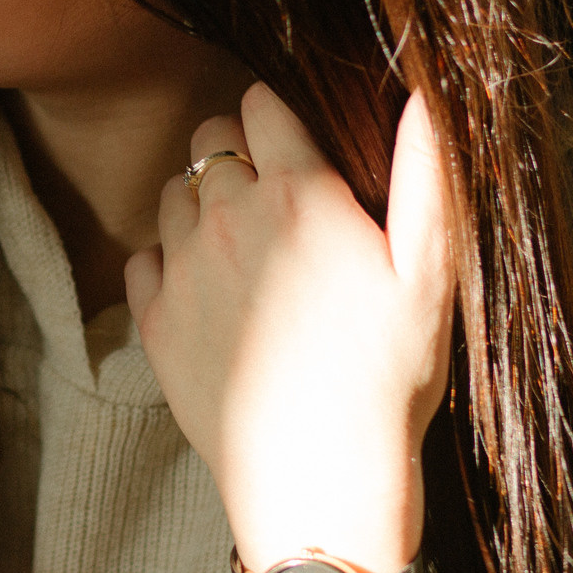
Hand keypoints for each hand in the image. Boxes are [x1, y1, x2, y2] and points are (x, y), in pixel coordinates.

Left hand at [122, 83, 454, 572]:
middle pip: (208, 139)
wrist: (319, 475)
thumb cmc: (388, 377)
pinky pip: (142, 256)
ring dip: (199, 200)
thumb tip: (421, 97)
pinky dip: (167, 259)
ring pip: (172, 193)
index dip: (277, 113)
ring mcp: (183, 266)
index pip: (260, 105)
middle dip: (236, 149)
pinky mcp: (153, 317)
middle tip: (272, 191)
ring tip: (241, 241)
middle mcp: (228, 217)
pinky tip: (205, 287)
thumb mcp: (429, 275)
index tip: (294, 140)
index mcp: (299, 194)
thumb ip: (424, 176)